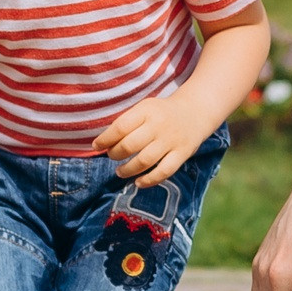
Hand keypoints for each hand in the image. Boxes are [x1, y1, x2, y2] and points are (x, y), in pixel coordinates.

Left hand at [93, 90, 213, 187]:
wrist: (194, 112)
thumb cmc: (160, 113)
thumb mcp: (144, 108)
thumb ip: (127, 122)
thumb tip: (103, 142)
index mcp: (146, 110)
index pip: (120, 127)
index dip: (105, 139)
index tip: (97, 146)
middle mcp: (159, 125)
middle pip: (130, 145)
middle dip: (115, 154)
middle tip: (111, 156)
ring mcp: (171, 140)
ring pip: (145, 160)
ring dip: (128, 169)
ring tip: (120, 172)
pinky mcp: (182, 154)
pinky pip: (164, 171)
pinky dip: (149, 180)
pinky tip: (138, 182)